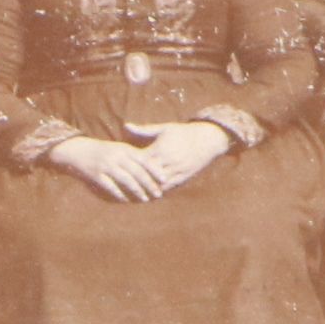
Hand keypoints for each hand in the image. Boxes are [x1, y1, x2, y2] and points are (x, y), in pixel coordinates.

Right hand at [48, 134, 171, 200]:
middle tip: (159, 194)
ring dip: (137, 191)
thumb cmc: (102, 152)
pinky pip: (110, 186)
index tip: (165, 179)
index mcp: (124, 149)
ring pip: (125, 179)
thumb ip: (133, 157)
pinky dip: (119, 194)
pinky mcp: (97, 174)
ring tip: (145, 199)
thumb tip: (151, 166)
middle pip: (137, 171)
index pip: (143, 159)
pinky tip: (126, 201)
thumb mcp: (118, 149)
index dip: (155, 170)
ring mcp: (106, 165)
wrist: (77, 151)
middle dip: (149, 183)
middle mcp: (117, 156)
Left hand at [121, 118, 235, 191]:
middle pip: (145, 176)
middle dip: (132, 181)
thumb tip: (126, 126)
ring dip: (143, 192)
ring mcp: (175, 172)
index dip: (128, 166)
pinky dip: (155, 194)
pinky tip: (146, 197)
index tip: (116, 169)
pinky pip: (166, 189)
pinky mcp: (181, 179)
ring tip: (129, 197)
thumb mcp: (164, 128)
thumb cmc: (183, 132)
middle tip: (117, 187)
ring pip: (154, 186)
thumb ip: (144, 130)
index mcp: (160, 148)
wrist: (208, 140)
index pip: (139, 161)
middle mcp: (167, 162)